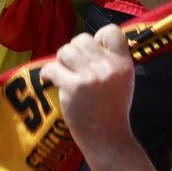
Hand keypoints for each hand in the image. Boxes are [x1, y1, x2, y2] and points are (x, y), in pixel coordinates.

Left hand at [42, 26, 136, 152]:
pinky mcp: (73, 87)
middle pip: (82, 39)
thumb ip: (111, 60)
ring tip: (64, 74)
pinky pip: (52, 67)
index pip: (111, 31)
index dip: (98, 38)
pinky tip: (50, 79)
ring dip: (61, 61)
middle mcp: (108, 67)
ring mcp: (90, 77)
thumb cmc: (112, 110)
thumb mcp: (123, 80)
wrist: (108, 139)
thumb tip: (90, 41)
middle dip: (74, 51)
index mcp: (124, 63)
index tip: (93, 52)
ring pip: (66, 51)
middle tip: (74, 67)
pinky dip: (48, 73)